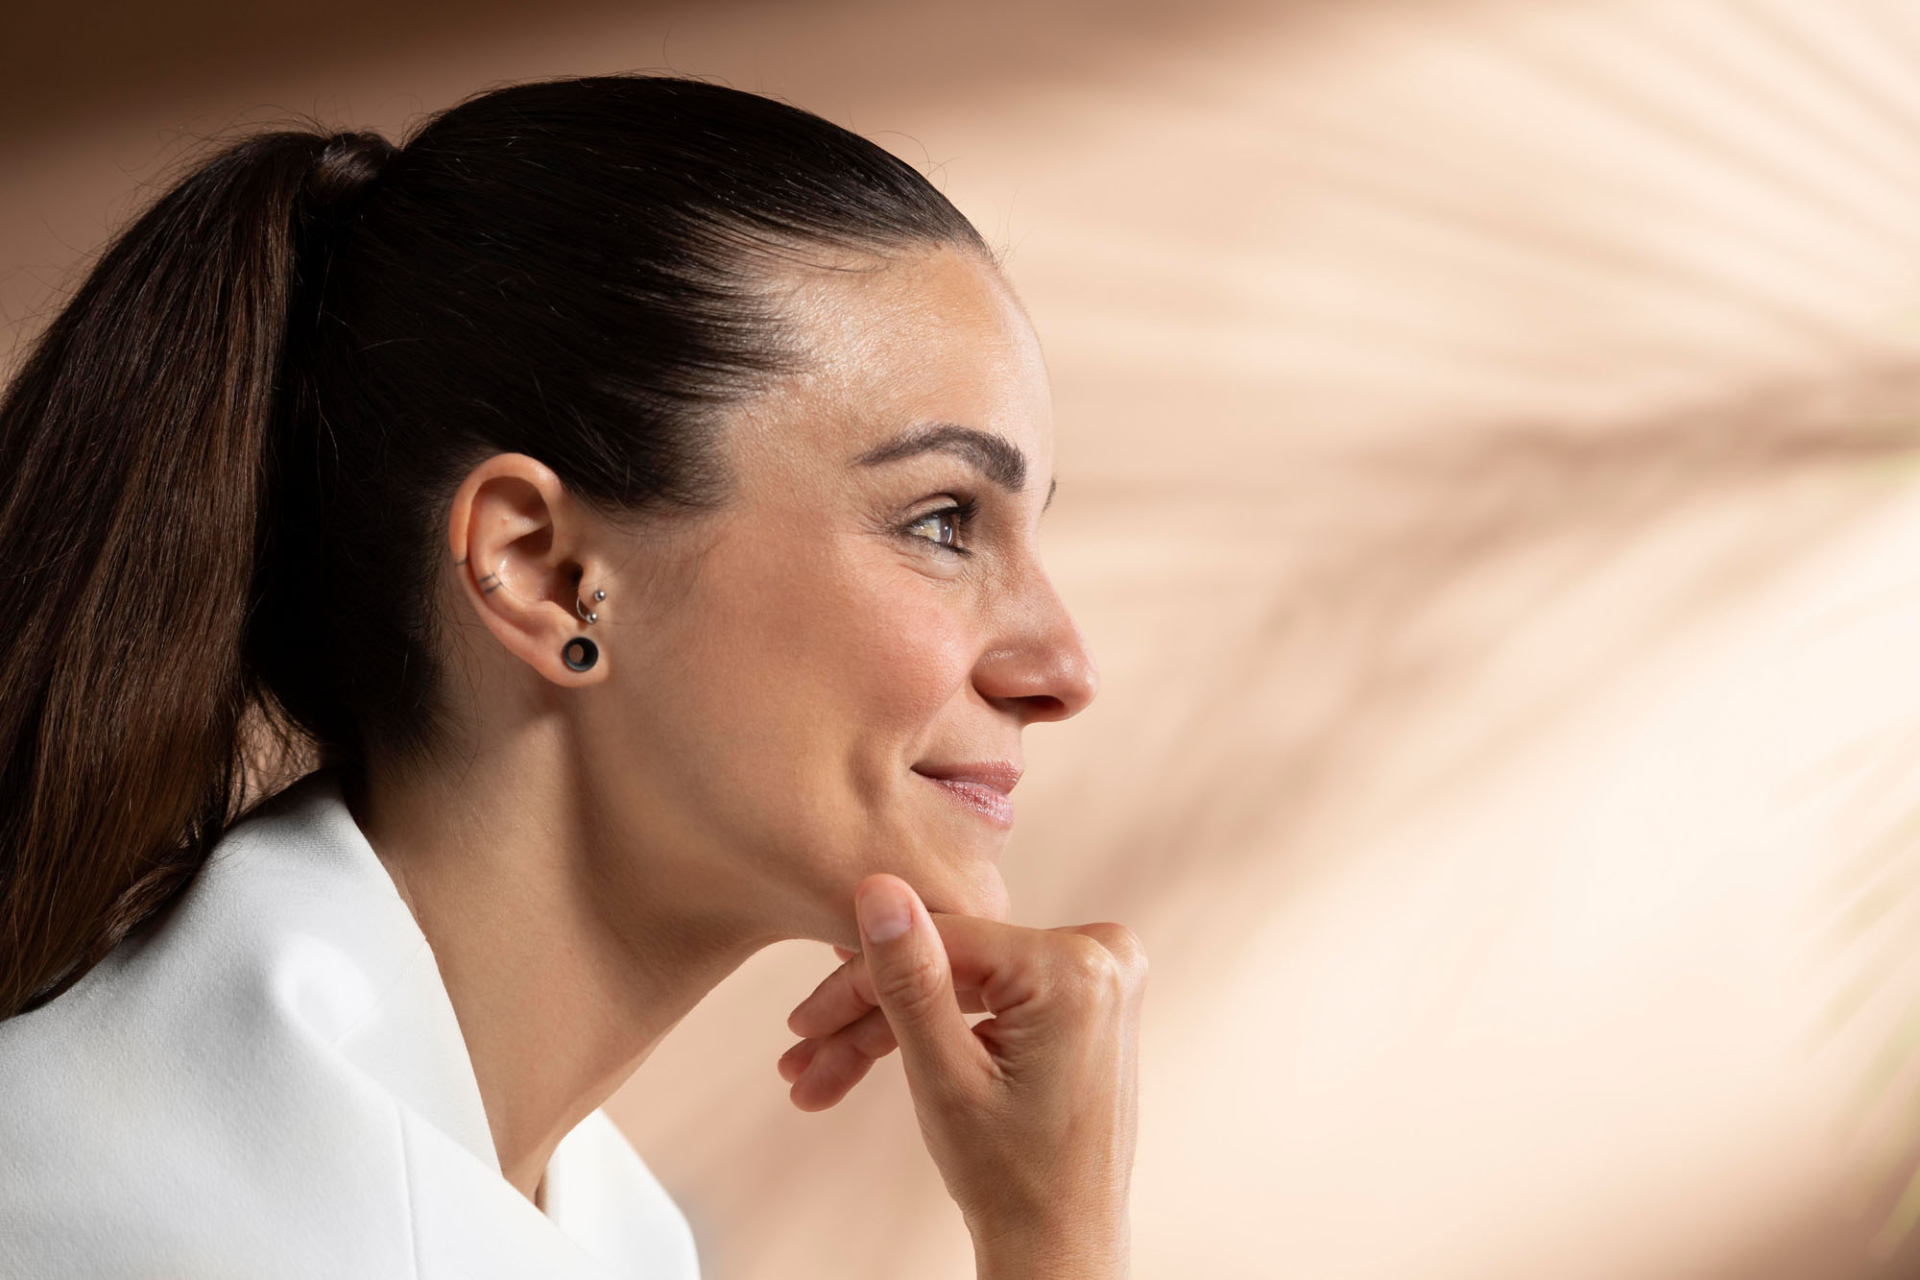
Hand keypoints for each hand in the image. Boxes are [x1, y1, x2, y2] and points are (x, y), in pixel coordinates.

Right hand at [779, 874, 1146, 1277]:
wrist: (1061, 1243)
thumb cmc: (1014, 1178)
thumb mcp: (945, 1076)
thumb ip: (910, 977)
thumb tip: (880, 888)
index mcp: (1077, 967)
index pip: (939, 942)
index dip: (858, 980)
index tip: (801, 1020)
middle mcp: (1102, 955)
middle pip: (948, 962)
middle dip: (868, 1014)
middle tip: (803, 1058)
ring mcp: (1099, 973)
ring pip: (961, 980)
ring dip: (891, 1025)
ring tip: (820, 1075)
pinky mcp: (1085, 994)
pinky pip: (990, 992)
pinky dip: (937, 1024)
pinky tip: (871, 1054)